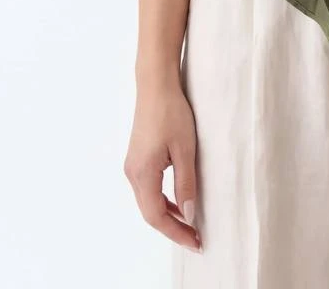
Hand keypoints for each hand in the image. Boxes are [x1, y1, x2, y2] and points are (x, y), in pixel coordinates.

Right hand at [124, 74, 202, 252]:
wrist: (155, 85)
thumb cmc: (171, 112)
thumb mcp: (185, 150)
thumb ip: (186, 184)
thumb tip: (188, 215)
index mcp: (142, 174)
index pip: (156, 216)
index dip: (176, 233)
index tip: (196, 242)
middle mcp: (132, 173)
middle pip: (150, 212)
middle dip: (173, 228)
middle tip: (196, 238)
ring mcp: (133, 165)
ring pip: (148, 201)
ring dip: (168, 214)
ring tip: (190, 224)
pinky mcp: (138, 158)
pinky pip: (149, 188)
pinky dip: (163, 200)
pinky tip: (178, 201)